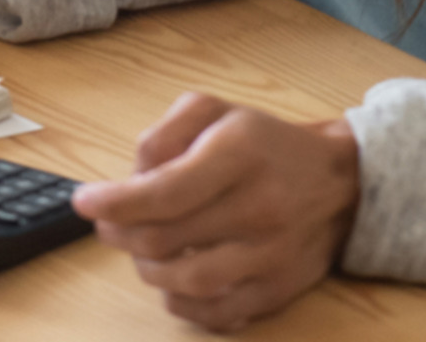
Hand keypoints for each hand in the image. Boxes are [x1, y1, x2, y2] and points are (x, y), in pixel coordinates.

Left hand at [73, 94, 360, 332]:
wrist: (340, 182)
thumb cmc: (264, 144)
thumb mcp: (215, 112)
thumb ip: (164, 134)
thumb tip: (131, 178)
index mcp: (240, 154)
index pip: (162, 193)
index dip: (113, 202)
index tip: (84, 202)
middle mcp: (260, 207)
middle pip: (164, 239)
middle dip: (120, 233)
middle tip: (109, 223)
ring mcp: (271, 255)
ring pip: (185, 281)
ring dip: (146, 268)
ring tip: (141, 249)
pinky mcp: (277, 290)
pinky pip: (214, 312)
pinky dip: (180, 300)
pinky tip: (172, 276)